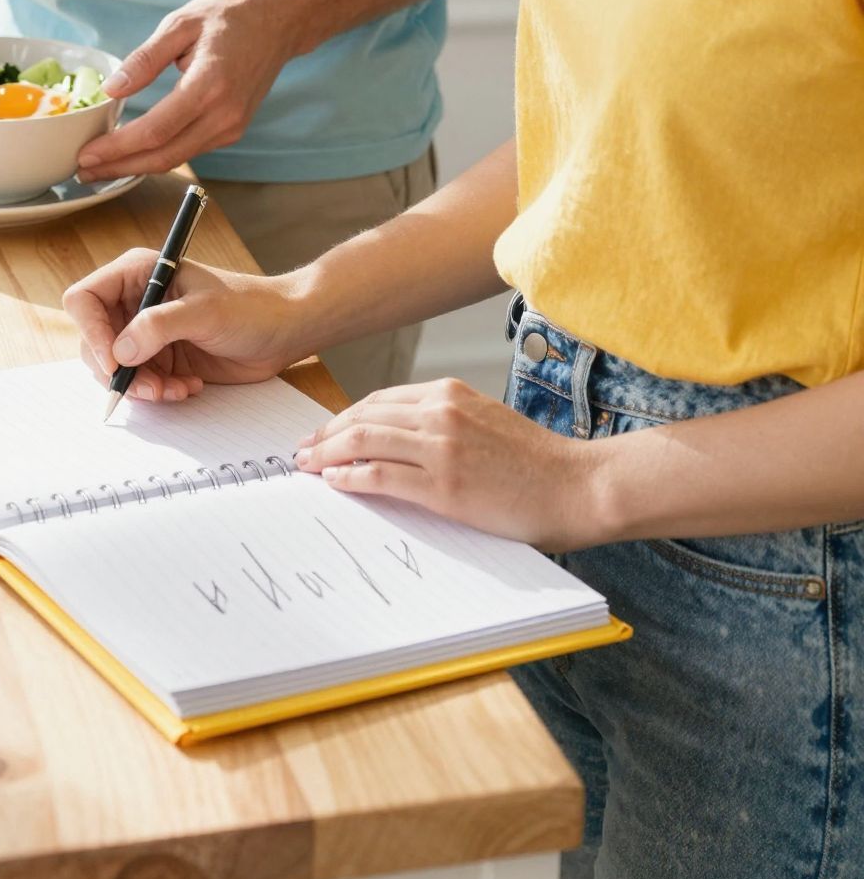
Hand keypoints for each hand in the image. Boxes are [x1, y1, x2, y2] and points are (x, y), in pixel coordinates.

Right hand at [63, 252, 306, 402]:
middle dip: (118, 370)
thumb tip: (121, 350)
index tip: (114, 362)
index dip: (91, 332)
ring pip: (115, 368)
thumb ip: (160, 326)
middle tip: (150, 387)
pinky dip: (158, 392)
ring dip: (140, 386)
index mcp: (139, 273)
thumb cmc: (251, 307)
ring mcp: (147, 332)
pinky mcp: (161, 358)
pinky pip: (140, 383)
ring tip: (175, 389)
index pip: (85, 299)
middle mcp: (136, 301)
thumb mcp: (206, 311)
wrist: (283, 331)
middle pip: (94, 340)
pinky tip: (187, 386)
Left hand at [76, 0, 296, 178]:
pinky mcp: (232, 130)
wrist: (277, 21)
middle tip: (84, 170)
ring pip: (176, 158)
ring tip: (101, 165)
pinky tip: (134, 152)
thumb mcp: (180, 23)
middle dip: (120, 167)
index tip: (87, 154)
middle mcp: (224, 114)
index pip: (156, 130)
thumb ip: (144, 59)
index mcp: (209, 85)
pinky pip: (189, 150)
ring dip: (136, 166)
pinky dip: (158, 155)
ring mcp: (231, 126)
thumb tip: (111, 90)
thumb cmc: (229, 16)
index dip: (118, 148)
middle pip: (164, 156)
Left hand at [293, 379, 605, 550]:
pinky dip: (350, 478)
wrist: (576, 485)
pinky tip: (334, 483)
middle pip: (364, 416)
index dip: (345, 416)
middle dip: (326, 433)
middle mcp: (441, 412)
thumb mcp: (486, 421)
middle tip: (303, 450)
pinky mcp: (444, 485)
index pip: (380, 400)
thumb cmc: (536, 461)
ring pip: (364, 441)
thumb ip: (445, 422)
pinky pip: (381, 476)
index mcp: (450, 393)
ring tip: (307, 466)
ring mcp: (441, 448)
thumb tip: (401, 440)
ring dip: (327, 454)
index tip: (325, 432)